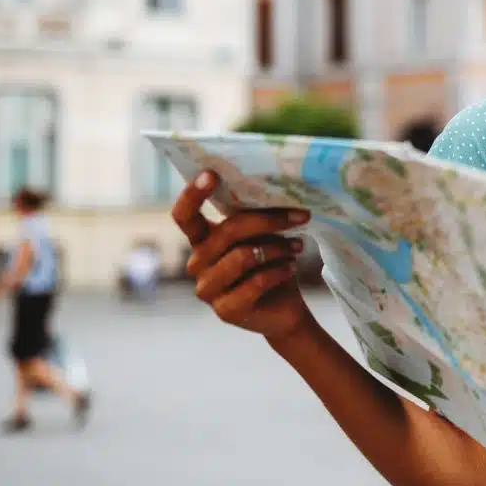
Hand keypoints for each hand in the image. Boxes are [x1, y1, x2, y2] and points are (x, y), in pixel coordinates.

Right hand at [173, 171, 315, 340]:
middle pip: (227, 231)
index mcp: (202, 240)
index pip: (184, 216)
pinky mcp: (225, 311)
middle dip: (268, 220)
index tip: (211, 173)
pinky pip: (255, 282)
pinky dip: (279, 271)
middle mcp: (197, 264)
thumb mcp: (262, 235)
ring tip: (297, 247)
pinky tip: (291, 267)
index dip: (192, 194)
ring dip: (277, 248)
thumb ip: (255, 216)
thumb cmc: (270, 263)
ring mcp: (208, 290)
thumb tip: (276, 188)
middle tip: (301, 216)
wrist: (284, 309)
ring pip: (243, 256)